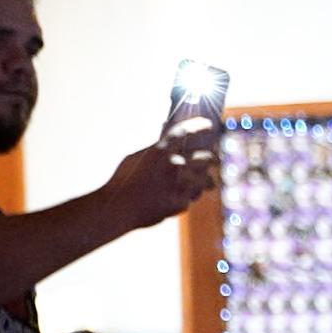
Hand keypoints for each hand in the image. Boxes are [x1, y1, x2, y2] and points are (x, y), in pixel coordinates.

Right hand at [102, 133, 220, 230]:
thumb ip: (157, 147)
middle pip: (207, 156)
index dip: (200, 126)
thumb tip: (168, 131)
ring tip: (207, 181)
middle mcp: (175, 164)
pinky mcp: (183, 202)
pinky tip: (186, 194)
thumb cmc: (123, 181)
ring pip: (207, 178)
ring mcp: (181, 184)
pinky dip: (192, 194)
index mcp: (160, 150)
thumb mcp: (137, 157)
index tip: (208, 124)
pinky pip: (195, 195)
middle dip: (211, 158)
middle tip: (213, 159)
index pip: (186, 131)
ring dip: (206, 178)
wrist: (118, 208)